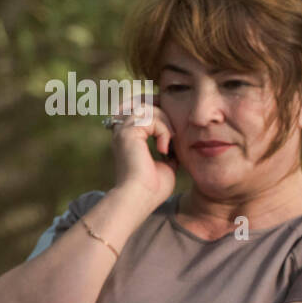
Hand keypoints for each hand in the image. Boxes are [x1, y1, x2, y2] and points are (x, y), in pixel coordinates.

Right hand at [109, 93, 174, 208]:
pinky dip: (163, 132)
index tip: (175, 130)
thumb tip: (178, 145)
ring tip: (169, 146)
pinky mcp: (127, 133)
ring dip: (165, 124)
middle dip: (165, 113)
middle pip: (146, 105)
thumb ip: (170, 151)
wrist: (140, 198)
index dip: (160, 113)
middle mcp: (123, 132)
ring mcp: (123, 131)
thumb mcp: (166, 166)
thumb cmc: (153, 188)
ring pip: (149, 109)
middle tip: (174, 136)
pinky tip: (164, 150)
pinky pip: (151, 119)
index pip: (143, 111)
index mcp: (129, 138)